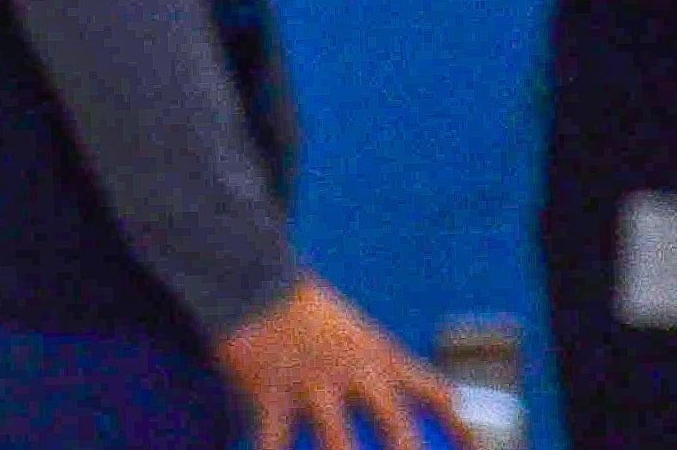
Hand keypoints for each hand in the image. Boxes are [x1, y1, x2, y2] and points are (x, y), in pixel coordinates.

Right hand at [215, 277, 458, 449]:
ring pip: (338, 444)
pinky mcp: (268, 392)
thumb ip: (374, 365)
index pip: (436, 394)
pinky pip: (272, 440)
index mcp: (378, 356)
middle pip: (397, 430)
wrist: (246, 274)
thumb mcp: (352, 329)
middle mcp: (352, 374)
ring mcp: (311, 386)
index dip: (461, 430)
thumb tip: (395, 405)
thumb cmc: (301, 304)